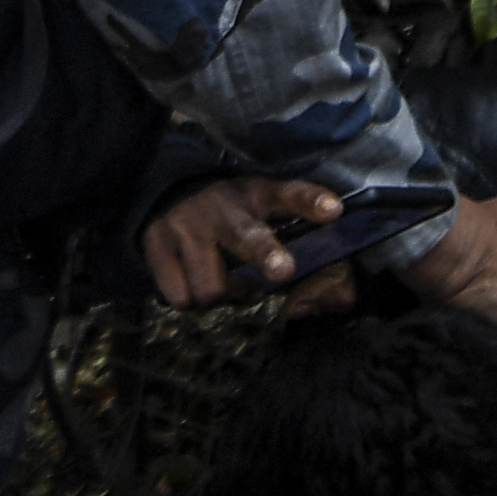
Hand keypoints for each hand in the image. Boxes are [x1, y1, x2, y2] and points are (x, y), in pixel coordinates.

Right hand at [143, 175, 347, 307]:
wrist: (169, 194)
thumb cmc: (236, 217)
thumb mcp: (269, 218)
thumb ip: (306, 256)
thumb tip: (340, 300)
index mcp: (260, 196)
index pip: (291, 195)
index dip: (312, 203)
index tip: (334, 211)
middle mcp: (224, 207)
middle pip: (247, 235)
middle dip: (265, 253)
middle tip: (283, 270)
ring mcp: (187, 223)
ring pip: (212, 287)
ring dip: (223, 298)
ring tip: (225, 285)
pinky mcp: (156, 241)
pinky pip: (180, 296)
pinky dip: (190, 301)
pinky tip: (194, 284)